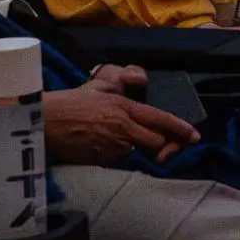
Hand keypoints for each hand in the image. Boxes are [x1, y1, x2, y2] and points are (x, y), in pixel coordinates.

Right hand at [44, 65, 199, 164]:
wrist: (44, 123)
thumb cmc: (71, 102)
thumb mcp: (98, 84)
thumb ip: (123, 78)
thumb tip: (142, 79)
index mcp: (124, 108)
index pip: (160, 119)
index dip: (180, 128)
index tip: (195, 135)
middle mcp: (123, 129)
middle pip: (156, 142)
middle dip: (160, 143)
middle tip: (156, 140)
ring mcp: (112, 147)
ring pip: (136, 152)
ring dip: (134, 148)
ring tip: (116, 136)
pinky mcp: (101, 161)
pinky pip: (119, 160)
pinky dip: (118, 154)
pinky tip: (104, 144)